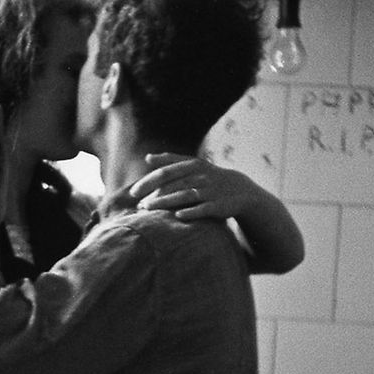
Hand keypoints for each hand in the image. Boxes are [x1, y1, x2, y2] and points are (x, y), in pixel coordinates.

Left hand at [128, 152, 256, 221]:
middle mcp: (200, 176)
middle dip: (154, 194)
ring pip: (185, 195)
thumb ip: (171, 161)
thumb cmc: (208, 177)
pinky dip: (192, 211)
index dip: (149, 181)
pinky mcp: (218, 205)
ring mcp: (210, 190)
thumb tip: (147, 157)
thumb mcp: (193, 165)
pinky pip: (204, 208)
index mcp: (192, 165)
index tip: (134, 192)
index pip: (166, 172)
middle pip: (173, 183)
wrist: (239, 189)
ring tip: (149, 209)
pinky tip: (178, 216)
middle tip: (139, 205)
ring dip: (166, 202)